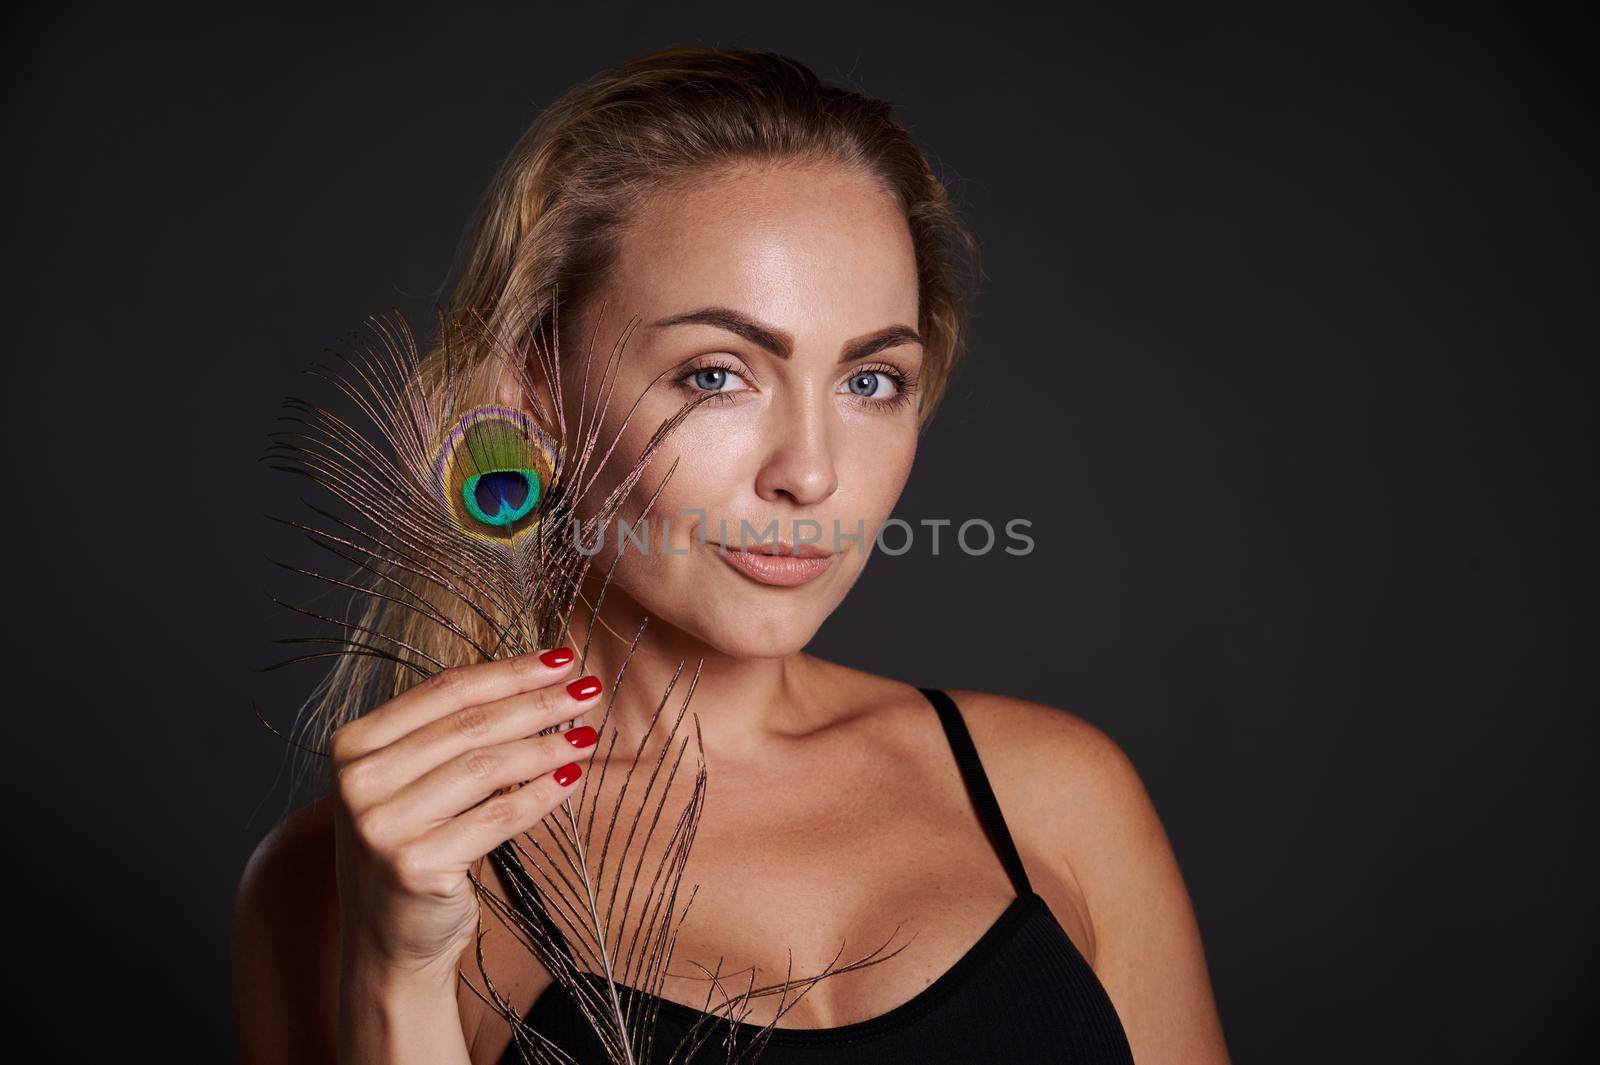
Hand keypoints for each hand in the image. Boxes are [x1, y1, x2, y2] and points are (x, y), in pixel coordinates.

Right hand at [328, 649, 602, 985]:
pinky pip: (498, 817)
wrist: (387, 945)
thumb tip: (543, 682)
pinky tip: (572, 780)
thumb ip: (454, 735)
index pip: (445, 690)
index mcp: (353, 745)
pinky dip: (541, 795)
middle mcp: (359, 781)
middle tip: (589, 688)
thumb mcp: (414, 783)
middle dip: (538, 702)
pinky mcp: (414, 865)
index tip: (560, 658)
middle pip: (469, 724)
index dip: (509, 670)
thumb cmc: (413, 849)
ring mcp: (381, 825)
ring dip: (547, 747)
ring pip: (487, 767)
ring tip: (588, 735)